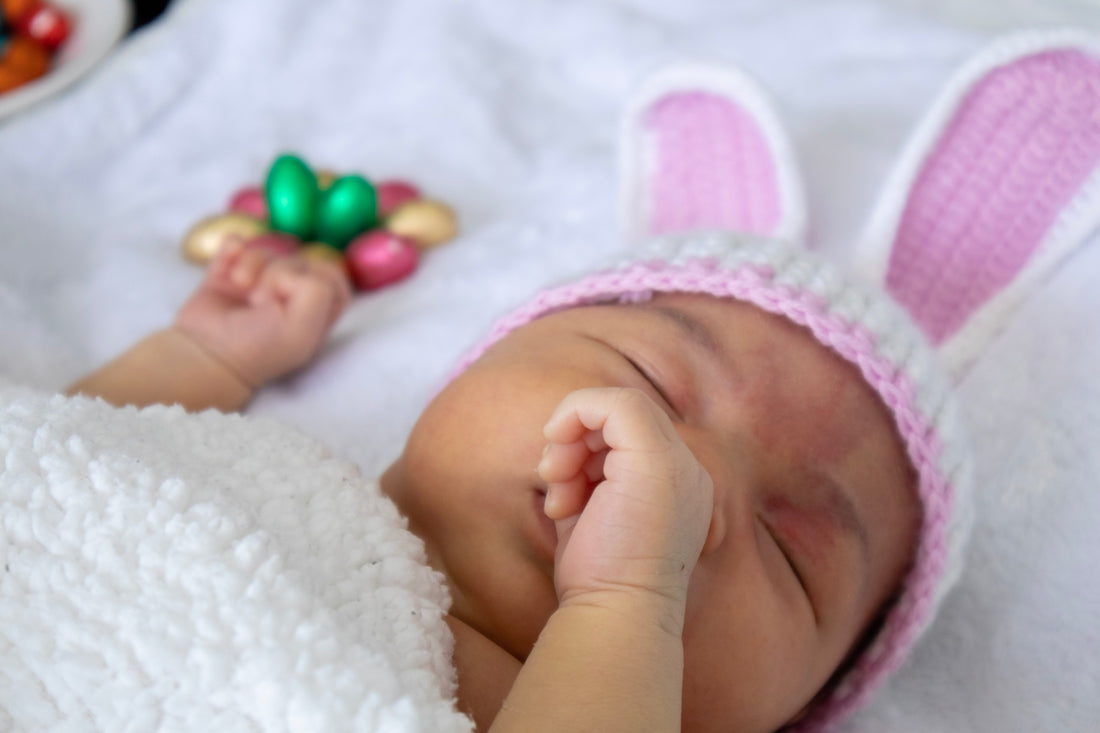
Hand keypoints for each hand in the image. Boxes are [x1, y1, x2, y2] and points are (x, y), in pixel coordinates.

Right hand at [174, 241, 351, 387]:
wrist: (207, 353)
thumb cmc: (259, 347)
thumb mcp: (303, 329)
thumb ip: (318, 291)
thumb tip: (287, 269)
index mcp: (314, 313)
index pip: (331, 275)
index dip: (316, 277)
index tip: (295, 296)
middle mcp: (289, 295)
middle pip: (298, 258)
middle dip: (279, 273)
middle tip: (261, 301)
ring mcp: (258, 282)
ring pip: (267, 250)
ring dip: (252, 263)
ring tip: (241, 286)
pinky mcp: (228, 273)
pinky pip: (236, 242)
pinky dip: (232, 249)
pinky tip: (227, 270)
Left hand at [537, 387, 713, 632]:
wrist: (615, 615)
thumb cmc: (599, 579)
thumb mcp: (596, 514)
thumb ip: (592, 476)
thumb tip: (563, 445)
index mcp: (680, 488)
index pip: (632, 436)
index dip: (588, 448)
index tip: (562, 490)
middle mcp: (688, 472)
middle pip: (625, 418)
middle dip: (577, 440)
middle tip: (554, 482)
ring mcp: (677, 464)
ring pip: (618, 406)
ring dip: (570, 441)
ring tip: (559, 494)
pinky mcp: (655, 459)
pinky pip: (614, 403)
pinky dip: (574, 417)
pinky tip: (557, 469)